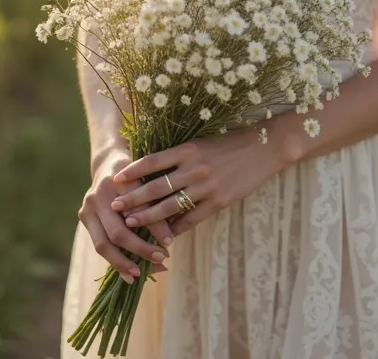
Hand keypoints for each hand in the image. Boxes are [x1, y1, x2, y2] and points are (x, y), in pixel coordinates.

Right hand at [78, 149, 174, 282]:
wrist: (109, 162)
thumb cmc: (136, 172)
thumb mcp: (148, 182)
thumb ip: (156, 209)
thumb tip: (168, 241)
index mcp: (115, 182)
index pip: (135, 212)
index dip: (153, 230)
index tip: (169, 245)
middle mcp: (97, 196)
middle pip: (116, 233)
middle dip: (139, 250)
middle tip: (160, 260)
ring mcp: (87, 209)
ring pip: (103, 245)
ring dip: (123, 263)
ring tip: (141, 275)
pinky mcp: (84, 219)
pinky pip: (99, 245)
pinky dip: (115, 261)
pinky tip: (129, 273)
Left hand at [110, 129, 279, 237]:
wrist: (263, 149)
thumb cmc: (229, 143)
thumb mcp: (202, 143)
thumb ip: (180, 156)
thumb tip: (154, 171)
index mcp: (188, 149)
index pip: (152, 161)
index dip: (132, 171)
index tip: (115, 179)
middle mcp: (194, 168)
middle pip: (156, 186)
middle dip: (133, 198)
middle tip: (114, 207)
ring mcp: (206, 187)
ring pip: (170, 206)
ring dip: (148, 217)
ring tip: (132, 224)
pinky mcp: (218, 202)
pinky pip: (191, 219)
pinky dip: (175, 228)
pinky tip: (164, 235)